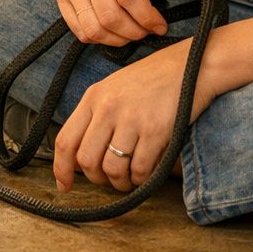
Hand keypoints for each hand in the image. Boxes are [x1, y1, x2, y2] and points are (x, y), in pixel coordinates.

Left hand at [52, 39, 216, 192]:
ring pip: (112, 169)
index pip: (66, 140)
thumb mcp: (113, 89)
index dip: (61, 169)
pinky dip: (141, 179)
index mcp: (93, 97)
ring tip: (128, 179)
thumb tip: (79, 157)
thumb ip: (95, 117)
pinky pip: (140, 169)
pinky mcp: (156, 130)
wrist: (190, 66)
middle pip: (86, 160)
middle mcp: (108, 107)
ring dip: (120, 182)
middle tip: (109, 180)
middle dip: (96, 179)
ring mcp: (131, 119)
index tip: (65, 185)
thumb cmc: (151, 81)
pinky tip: (146, 172)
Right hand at [57, 0, 171, 45]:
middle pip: (109, 15)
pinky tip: (116, 32)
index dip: (147, 16)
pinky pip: (80, 30)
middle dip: (135, 32)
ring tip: (134, 33)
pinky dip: (101, 39)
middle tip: (149, 31)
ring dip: (118, 39)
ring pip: (94, 28)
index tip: (160, 25)